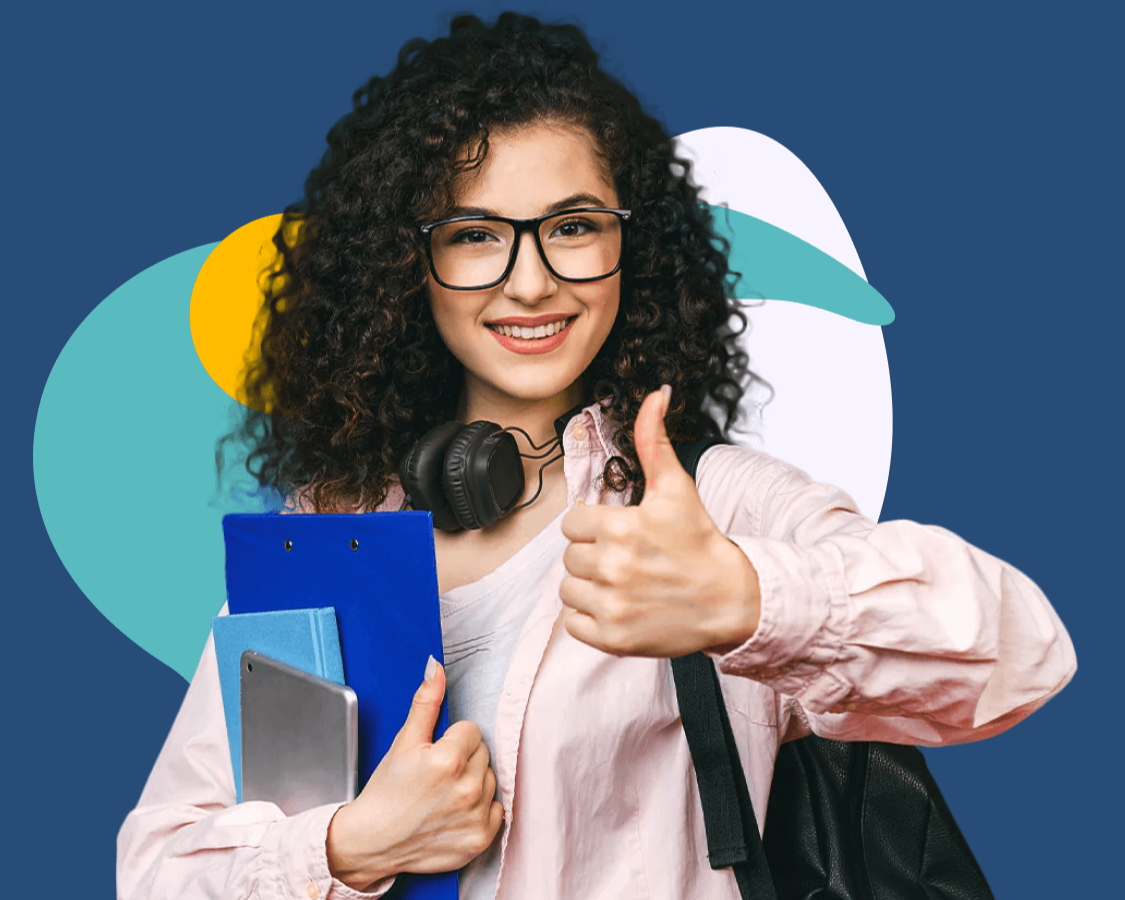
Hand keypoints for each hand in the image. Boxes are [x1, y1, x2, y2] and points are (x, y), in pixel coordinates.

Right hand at [326, 657, 502, 889]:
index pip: (472, 730)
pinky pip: (497, 810)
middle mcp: (467, 788)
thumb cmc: (387, 792)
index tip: (434, 755)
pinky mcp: (481, 838)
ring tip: (444, 794)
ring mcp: (475, 815)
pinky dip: (481, 810)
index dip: (451, 740)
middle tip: (437, 775)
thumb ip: (426, 701)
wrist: (374, 841)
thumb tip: (435, 666)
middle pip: (483, 754)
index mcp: (449, 759)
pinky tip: (456, 811)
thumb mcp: (404, 741)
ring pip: (490, 779)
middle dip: (464, 759)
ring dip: (473, 782)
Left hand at [560, 387, 760, 657]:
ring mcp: (612, 606)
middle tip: (628, 559)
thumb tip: (655, 395)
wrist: (731, 599)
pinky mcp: (613, 638)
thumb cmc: (700, 542)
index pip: (573, 523)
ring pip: (568, 589)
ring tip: (624, 583)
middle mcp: (613, 567)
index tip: (620, 533)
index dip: (594, 526)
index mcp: (620, 527)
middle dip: (594, 555)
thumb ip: (654, 441)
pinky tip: (619, 607)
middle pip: (571, 556)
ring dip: (589, 586)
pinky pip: (573, 624)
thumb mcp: (676, 488)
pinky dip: (590, 618)